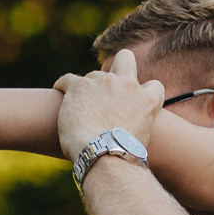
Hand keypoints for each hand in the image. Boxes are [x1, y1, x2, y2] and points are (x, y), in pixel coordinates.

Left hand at [54, 49, 163, 163]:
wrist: (104, 156)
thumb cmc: (122, 156)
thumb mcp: (141, 138)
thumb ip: (138, 122)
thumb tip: (130, 127)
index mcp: (147, 99)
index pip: (153, 86)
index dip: (142, 93)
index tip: (133, 102)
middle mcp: (127, 84)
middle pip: (125, 58)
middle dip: (118, 64)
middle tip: (108, 85)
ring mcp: (103, 82)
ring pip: (93, 74)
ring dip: (88, 88)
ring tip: (78, 105)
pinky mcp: (79, 86)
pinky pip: (68, 79)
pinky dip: (63, 86)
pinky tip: (60, 93)